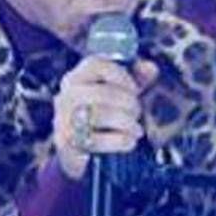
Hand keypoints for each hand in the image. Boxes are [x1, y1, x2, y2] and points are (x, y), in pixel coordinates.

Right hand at [51, 56, 158, 178]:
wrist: (78, 151)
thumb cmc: (102, 114)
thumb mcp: (119, 93)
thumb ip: (136, 77)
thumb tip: (151, 68)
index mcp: (76, 78)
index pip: (96, 64)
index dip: (122, 75)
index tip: (135, 89)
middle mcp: (66, 96)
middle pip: (102, 92)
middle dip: (129, 103)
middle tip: (138, 112)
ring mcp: (64, 119)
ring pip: (100, 115)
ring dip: (127, 122)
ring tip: (137, 129)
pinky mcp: (68, 143)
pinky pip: (98, 140)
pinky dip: (120, 140)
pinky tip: (130, 141)